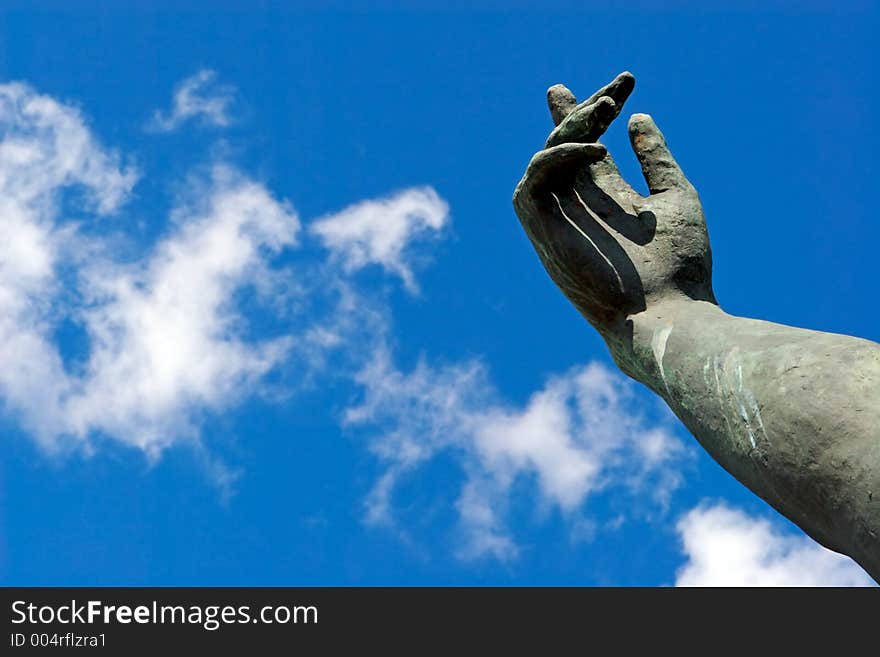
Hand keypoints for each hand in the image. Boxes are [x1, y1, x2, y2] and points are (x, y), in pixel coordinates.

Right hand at [512, 72, 715, 338]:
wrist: (666, 311)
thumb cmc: (678, 264)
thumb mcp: (674, 196)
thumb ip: (654, 158)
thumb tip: (640, 117)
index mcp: (608, 200)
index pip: (591, 146)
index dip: (599, 111)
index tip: (628, 81)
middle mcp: (578, 207)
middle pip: (563, 147)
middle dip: (578, 111)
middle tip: (611, 90)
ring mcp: (558, 219)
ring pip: (546, 158)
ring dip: (571, 127)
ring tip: (607, 109)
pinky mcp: (542, 231)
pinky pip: (532, 183)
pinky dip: (558, 158)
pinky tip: (597, 149)